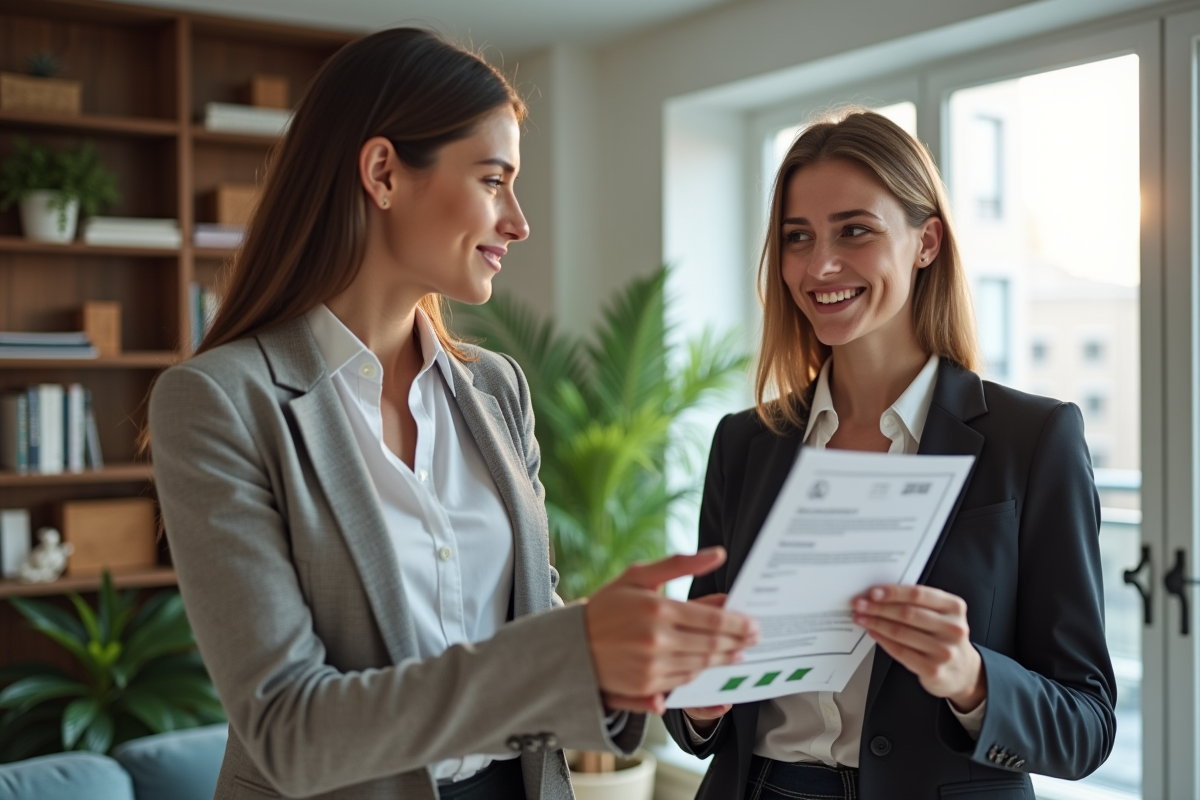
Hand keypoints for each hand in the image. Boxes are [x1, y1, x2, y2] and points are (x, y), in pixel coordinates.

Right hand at [584, 549, 758, 714]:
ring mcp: (652, 666)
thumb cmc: (609, 605)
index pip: (711, 619)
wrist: (572, 644)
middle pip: (711, 645)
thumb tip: (718, 554)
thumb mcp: (639, 576)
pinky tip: (708, 663)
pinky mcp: (646, 685)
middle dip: (737, 642)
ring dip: (723, 659)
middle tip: (754, 638)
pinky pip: (684, 681)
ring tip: (737, 652)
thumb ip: (680, 564)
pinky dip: (700, 672)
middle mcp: (657, 640)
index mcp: (658, 610)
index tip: (753, 624)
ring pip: (701, 665)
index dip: (737, 623)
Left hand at [852, 585, 985, 711]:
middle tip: (860, 605)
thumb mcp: (942, 615)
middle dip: (878, 608)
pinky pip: (900, 651)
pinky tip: (873, 633)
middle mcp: (953, 628)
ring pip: (901, 632)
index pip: (919, 595)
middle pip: (907, 613)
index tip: (873, 592)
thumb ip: (919, 603)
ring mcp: (944, 650)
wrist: (964, 672)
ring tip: (861, 618)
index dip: (892, 592)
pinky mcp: (933, 669)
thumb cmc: (945, 637)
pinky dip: (882, 640)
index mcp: (954, 608)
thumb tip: (880, 594)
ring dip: (876, 623)